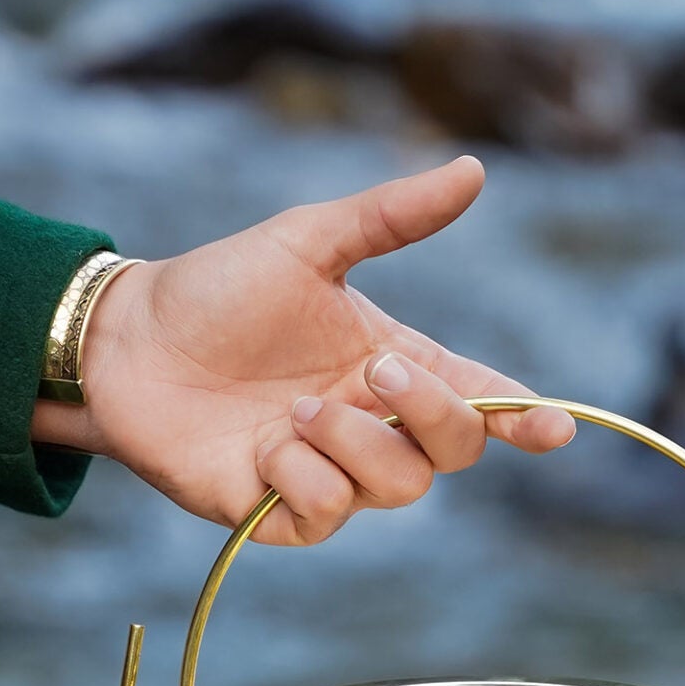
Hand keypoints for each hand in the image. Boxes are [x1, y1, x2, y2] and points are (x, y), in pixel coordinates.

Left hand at [30, 156, 572, 545]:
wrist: (127, 344)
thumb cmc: (217, 291)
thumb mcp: (307, 241)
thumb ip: (392, 216)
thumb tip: (473, 169)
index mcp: (395, 363)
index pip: (481, 400)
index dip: (525, 419)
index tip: (557, 428)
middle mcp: (375, 425)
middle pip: (455, 449)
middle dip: (431, 413)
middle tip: (374, 370)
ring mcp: (335, 474)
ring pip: (400, 486)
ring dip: (353, 441)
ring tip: (290, 407)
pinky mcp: (287, 515)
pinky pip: (330, 511)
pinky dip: (299, 475)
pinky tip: (260, 447)